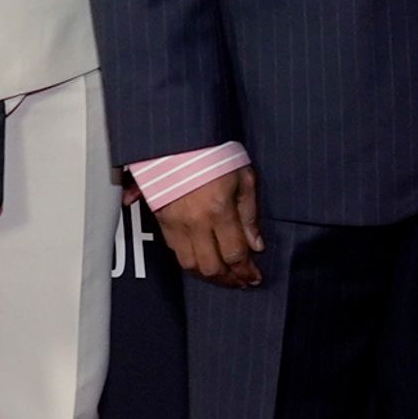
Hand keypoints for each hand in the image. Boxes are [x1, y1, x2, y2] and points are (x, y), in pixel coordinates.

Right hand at [152, 163, 264, 288]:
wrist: (179, 137)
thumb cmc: (214, 152)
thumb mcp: (244, 177)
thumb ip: (249, 214)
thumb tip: (256, 244)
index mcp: (218, 210)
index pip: (234, 254)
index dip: (246, 271)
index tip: (254, 277)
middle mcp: (194, 221)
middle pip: (211, 267)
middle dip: (229, 280)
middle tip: (241, 281)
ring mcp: (174, 222)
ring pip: (189, 265)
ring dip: (208, 275)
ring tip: (224, 275)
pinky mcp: (160, 218)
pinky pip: (174, 250)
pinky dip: (190, 261)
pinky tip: (203, 260)